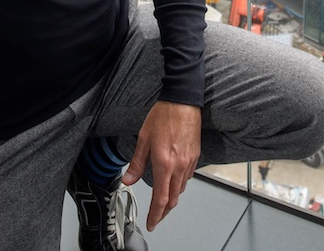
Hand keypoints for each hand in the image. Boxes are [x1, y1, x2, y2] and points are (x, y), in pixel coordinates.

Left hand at [122, 101, 200, 230]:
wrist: (183, 101)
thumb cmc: (164, 115)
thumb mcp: (143, 138)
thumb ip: (137, 163)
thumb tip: (128, 180)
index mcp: (164, 163)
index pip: (161, 198)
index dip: (155, 214)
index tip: (151, 223)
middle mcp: (179, 166)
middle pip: (173, 199)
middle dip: (163, 211)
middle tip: (156, 217)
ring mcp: (189, 162)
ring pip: (181, 189)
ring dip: (172, 198)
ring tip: (163, 200)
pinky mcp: (195, 156)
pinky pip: (187, 177)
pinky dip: (179, 184)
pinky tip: (173, 180)